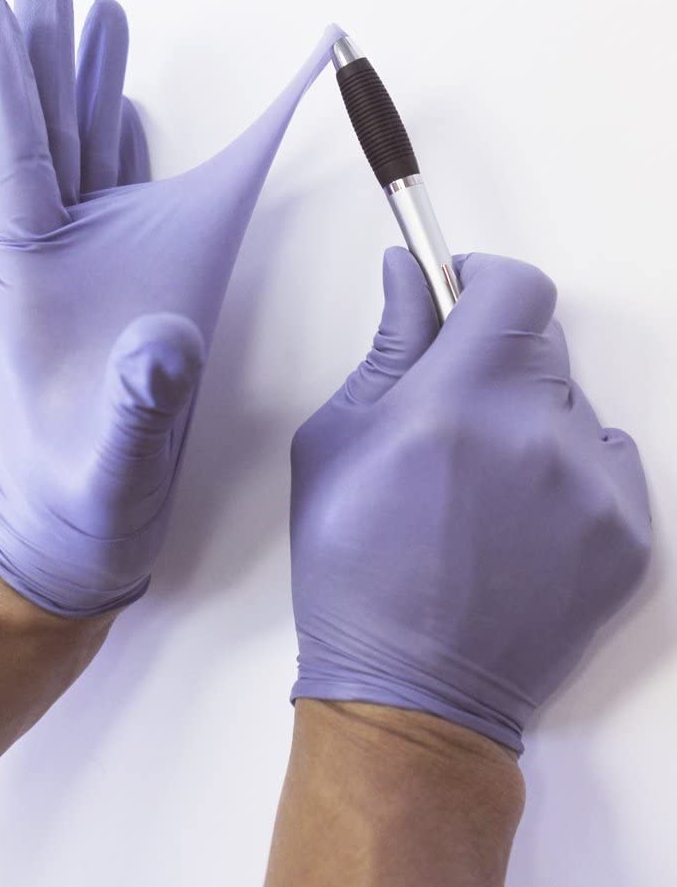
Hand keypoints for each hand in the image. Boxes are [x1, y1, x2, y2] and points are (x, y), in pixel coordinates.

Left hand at [0, 0, 338, 615]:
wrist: (71, 542)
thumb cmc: (77, 507)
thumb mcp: (108, 467)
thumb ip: (137, 408)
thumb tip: (166, 344)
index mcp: (35, 282)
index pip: (18, 163)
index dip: (9, 81)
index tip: (1, 5)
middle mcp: (60, 261)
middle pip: (52, 131)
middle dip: (50, 46)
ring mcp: (92, 271)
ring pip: (89, 153)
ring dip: (91, 80)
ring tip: (97, 13)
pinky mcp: (123, 291)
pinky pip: (125, 199)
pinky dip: (125, 144)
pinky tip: (125, 109)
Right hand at [289, 249, 650, 750]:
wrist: (412, 692)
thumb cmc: (351, 567)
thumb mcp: (336, 442)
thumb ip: (388, 346)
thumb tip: (409, 273)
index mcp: (459, 401)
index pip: (516, 288)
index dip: (485, 277)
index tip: (461, 292)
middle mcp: (542, 435)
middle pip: (544, 345)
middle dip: (495, 357)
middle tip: (451, 410)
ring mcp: (598, 490)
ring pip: (575, 408)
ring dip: (532, 420)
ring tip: (483, 486)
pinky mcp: (630, 537)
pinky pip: (608, 464)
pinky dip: (568, 473)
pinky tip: (522, 523)